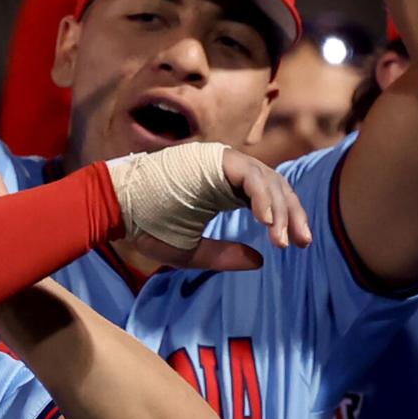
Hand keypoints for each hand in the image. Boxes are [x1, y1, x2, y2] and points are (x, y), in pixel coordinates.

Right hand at [116, 144, 311, 272]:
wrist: (115, 208)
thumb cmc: (147, 227)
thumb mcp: (190, 251)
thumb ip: (223, 256)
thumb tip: (261, 261)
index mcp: (223, 189)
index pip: (267, 197)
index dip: (287, 219)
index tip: (297, 246)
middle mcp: (225, 171)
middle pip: (275, 185)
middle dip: (293, 214)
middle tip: (302, 243)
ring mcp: (219, 161)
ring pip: (266, 178)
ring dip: (278, 208)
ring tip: (281, 237)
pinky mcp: (211, 157)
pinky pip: (247, 173)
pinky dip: (259, 195)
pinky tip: (266, 221)